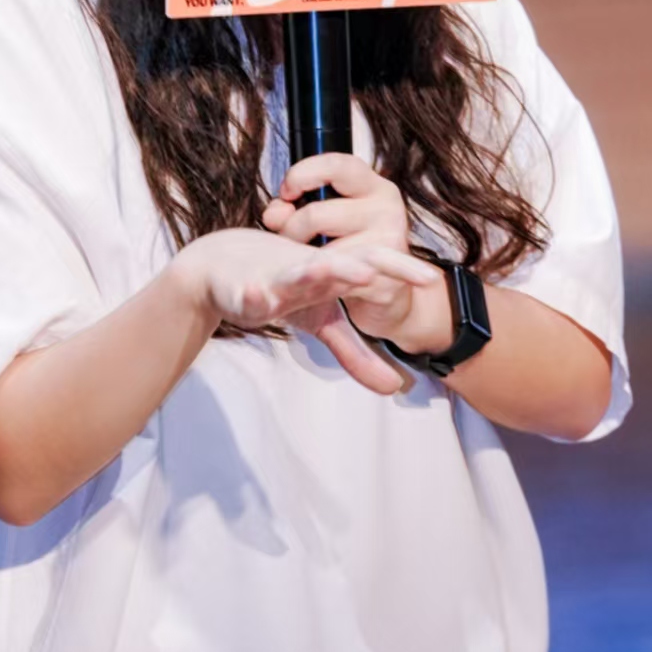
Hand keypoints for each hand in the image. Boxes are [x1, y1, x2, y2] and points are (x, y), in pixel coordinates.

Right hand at [174, 225, 440, 394]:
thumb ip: (356, 352)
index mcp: (332, 275)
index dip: (399, 271)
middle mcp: (307, 269)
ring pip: (294, 273)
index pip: (372, 269)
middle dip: (359, 265)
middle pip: (339, 263)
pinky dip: (249, 294)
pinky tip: (254, 296)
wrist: (218, 267)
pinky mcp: (240, 287)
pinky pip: (246, 292)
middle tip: (379, 270)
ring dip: (310, 271)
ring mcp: (274, 277)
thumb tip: (396, 388)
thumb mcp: (320, 321)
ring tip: (327, 270)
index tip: (433, 279)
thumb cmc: (280, 288)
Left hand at [261, 154, 427, 344]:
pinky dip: (320, 280)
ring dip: (303, 259)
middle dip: (290, 230)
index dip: (301, 175)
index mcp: (374, 186)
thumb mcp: (327, 217)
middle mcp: (387, 208)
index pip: (335, 165)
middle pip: (316, 214)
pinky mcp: (383, 277)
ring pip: (322, 249)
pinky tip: (324, 279)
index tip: (286, 193)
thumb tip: (273, 214)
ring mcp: (388, 243)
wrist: (388, 291)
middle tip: (290, 239)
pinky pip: (333, 277)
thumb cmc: (352, 245)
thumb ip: (294, 209)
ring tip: (307, 260)